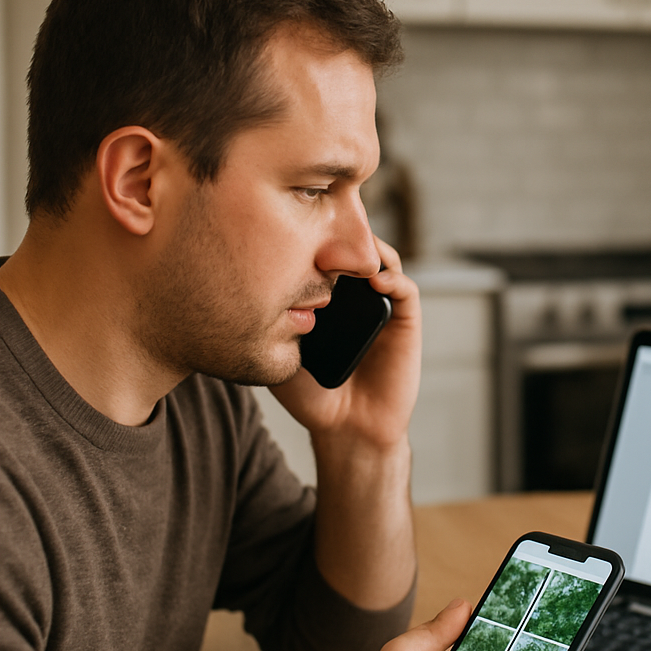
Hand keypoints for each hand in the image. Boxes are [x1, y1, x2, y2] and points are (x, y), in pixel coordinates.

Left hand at [269, 236, 420, 450]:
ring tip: (349, 244)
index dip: (313, 238)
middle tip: (323, 221)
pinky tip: (375, 279)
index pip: (323, 256)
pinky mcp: (405, 322)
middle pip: (353, 250)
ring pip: (381, 260)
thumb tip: (246, 282)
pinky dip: (392, 277)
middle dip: (340, 232)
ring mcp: (381, 307)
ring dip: (368, 247)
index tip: (294, 226)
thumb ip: (269, 322)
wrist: (347, 430)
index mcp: (327, 301)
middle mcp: (356, 299)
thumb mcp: (279, 353)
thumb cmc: (311, 398)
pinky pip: (405, 290)